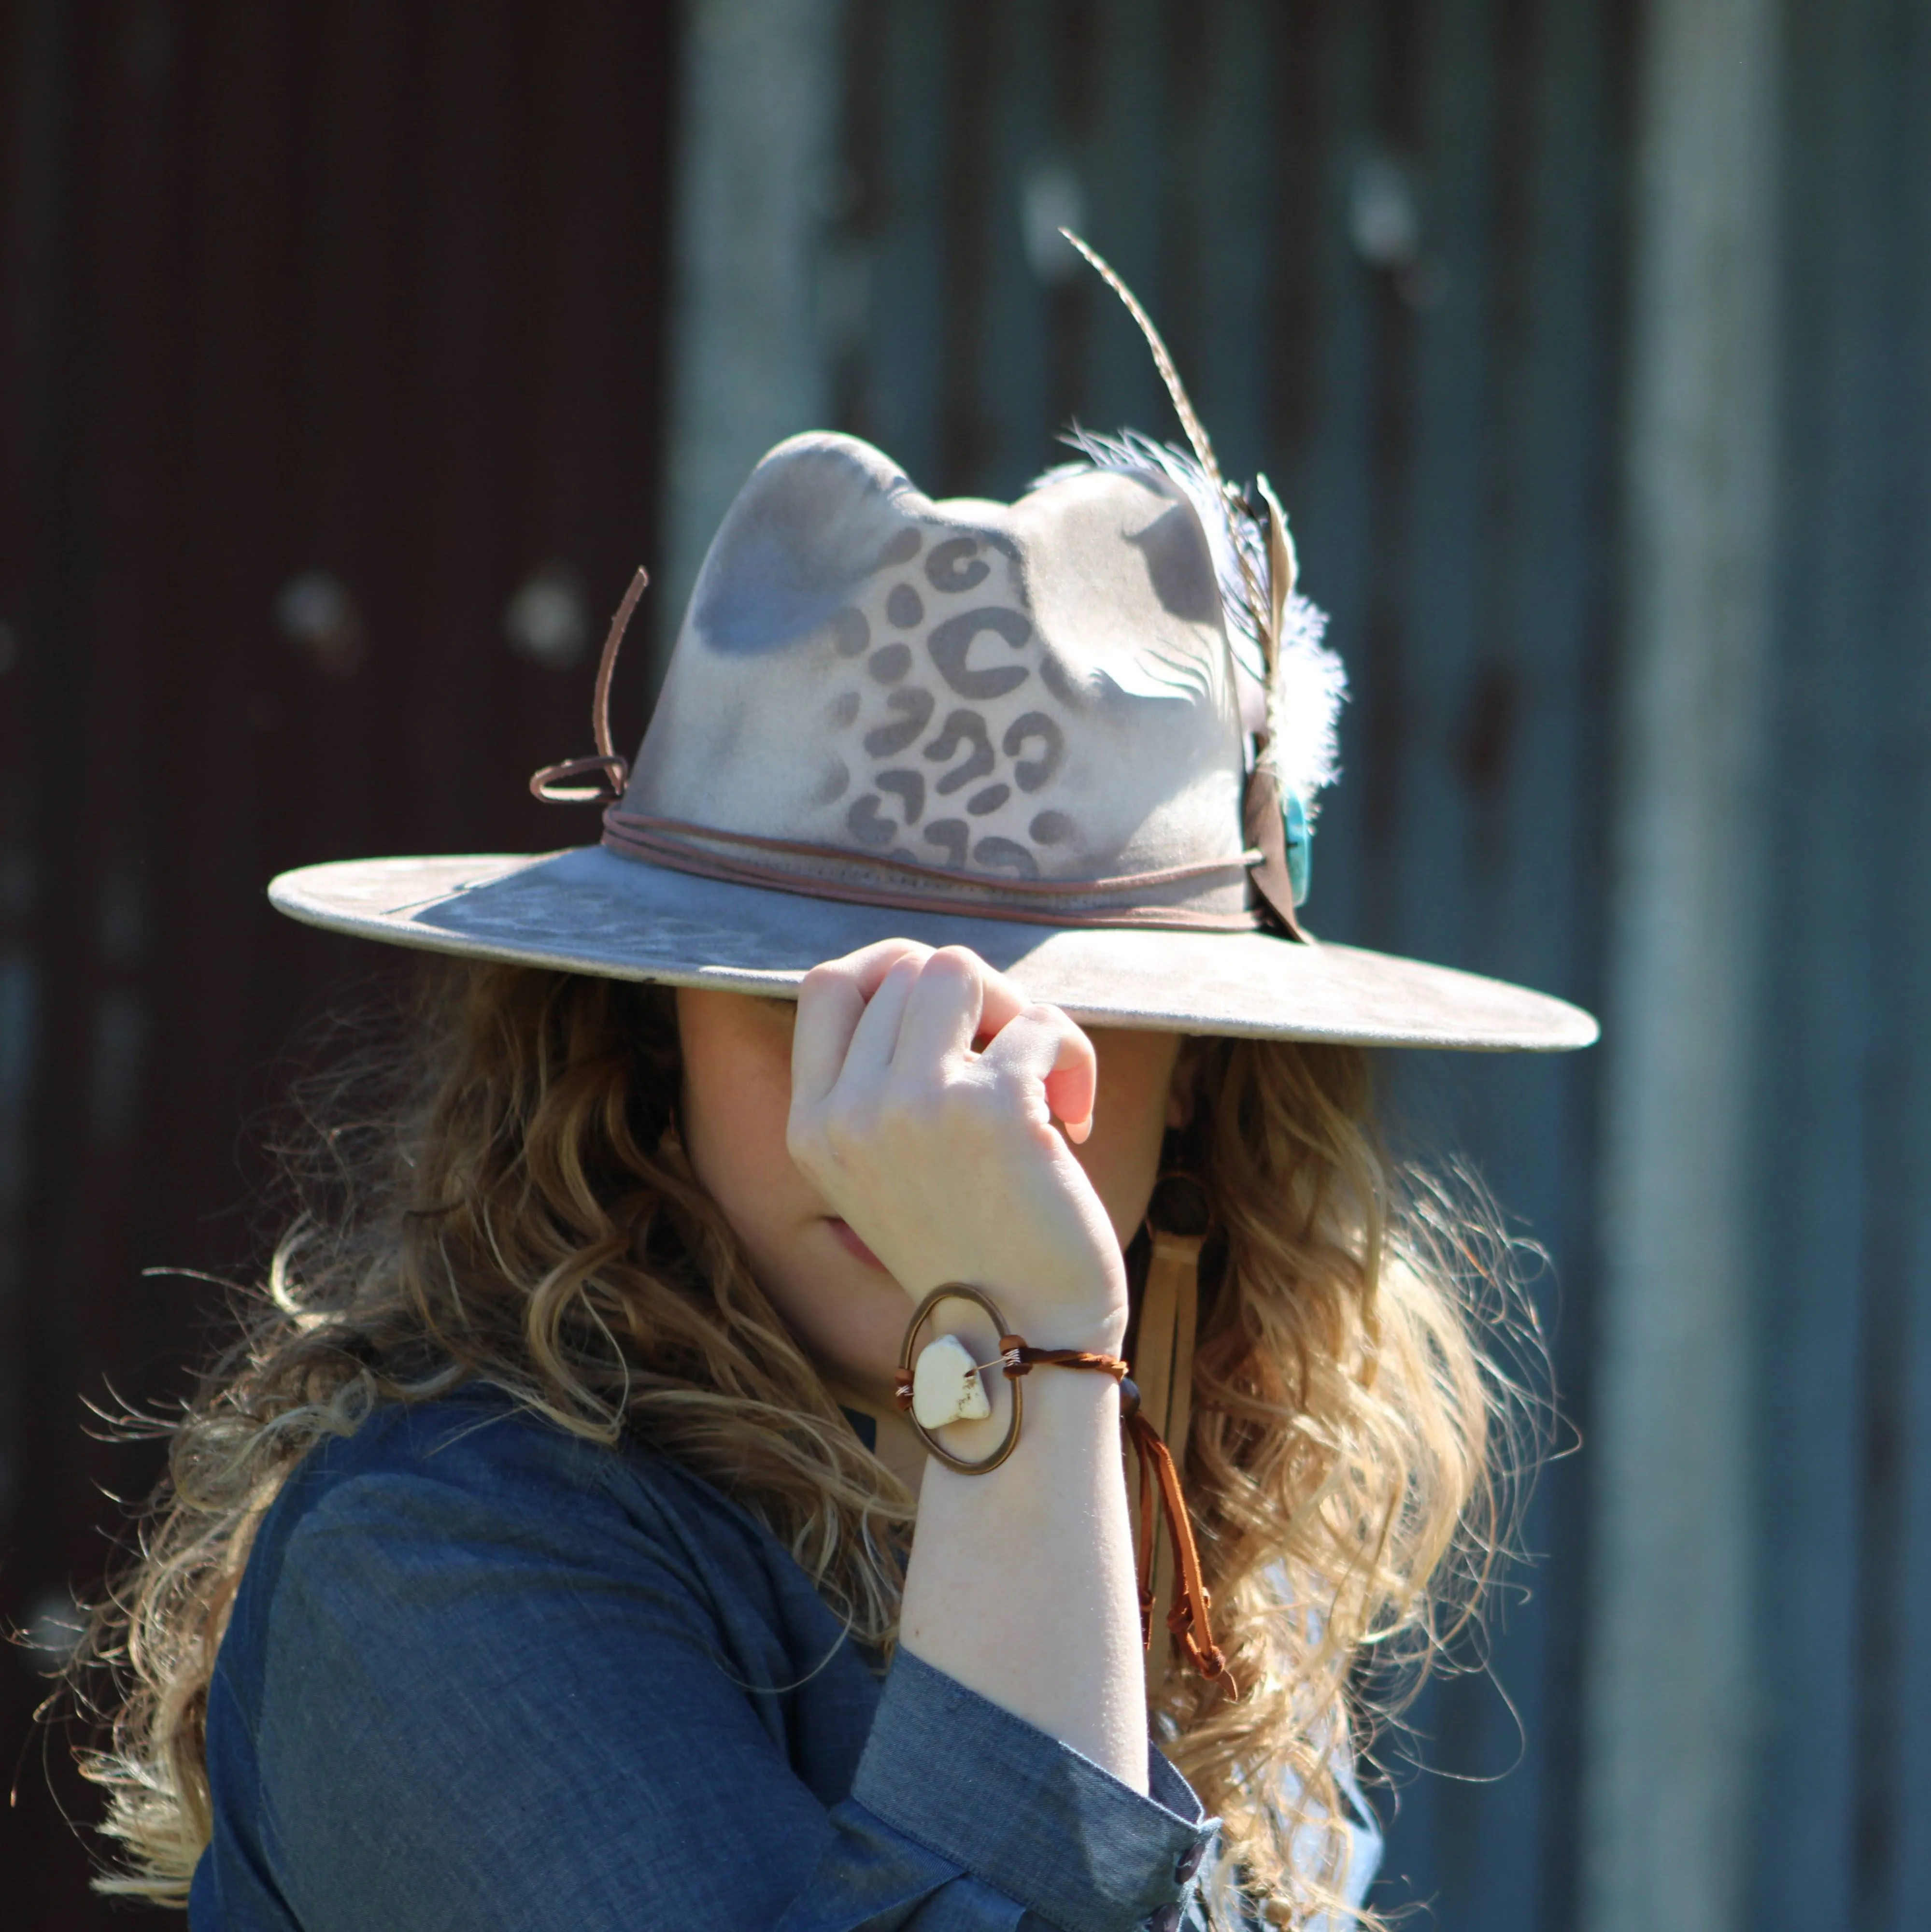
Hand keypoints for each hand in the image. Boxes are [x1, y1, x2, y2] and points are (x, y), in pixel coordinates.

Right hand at [787, 942, 1126, 1347]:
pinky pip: (1039, 1023)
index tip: (951, 1015)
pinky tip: (1073, 1123)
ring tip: (1042, 1079)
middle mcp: (850, 1112)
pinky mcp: (993, 1108)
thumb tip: (930, 970)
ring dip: (1016, 1011)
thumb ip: (881, 1081)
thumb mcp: (888, 1167)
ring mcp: (916, 1105)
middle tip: (1012, 1067)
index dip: (893, 970)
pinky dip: (1071, 1057)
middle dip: (975, 1001)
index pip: (827, 982)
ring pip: (959, 969)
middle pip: (907, 967)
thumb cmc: (976, 1251)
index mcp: (813, 1126)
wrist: (1023, 1344)